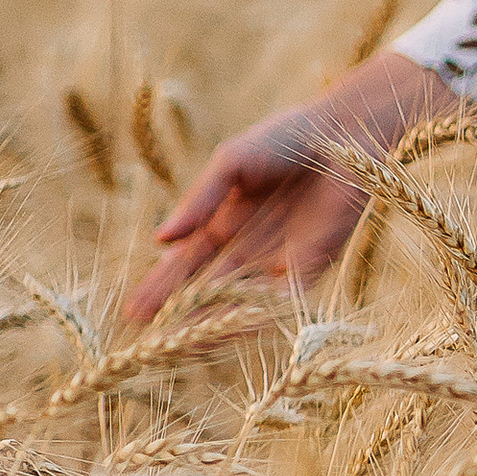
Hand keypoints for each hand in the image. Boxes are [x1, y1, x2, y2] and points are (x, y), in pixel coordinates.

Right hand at [124, 52, 454, 323]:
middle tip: (151, 344)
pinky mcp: (315, 261)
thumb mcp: (229, 164)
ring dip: (215, 322)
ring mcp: (281, 256)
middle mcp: (250, 246)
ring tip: (187, 343)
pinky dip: (261, 311)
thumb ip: (198, 201)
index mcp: (225, 220)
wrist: (341, 131)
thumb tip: (159, 240)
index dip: (161, 287)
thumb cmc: (284, 137)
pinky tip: (237, 326)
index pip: (186, 263)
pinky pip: (284, 296)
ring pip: (242, 300)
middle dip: (181, 315)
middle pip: (209, 289)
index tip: (134, 312)